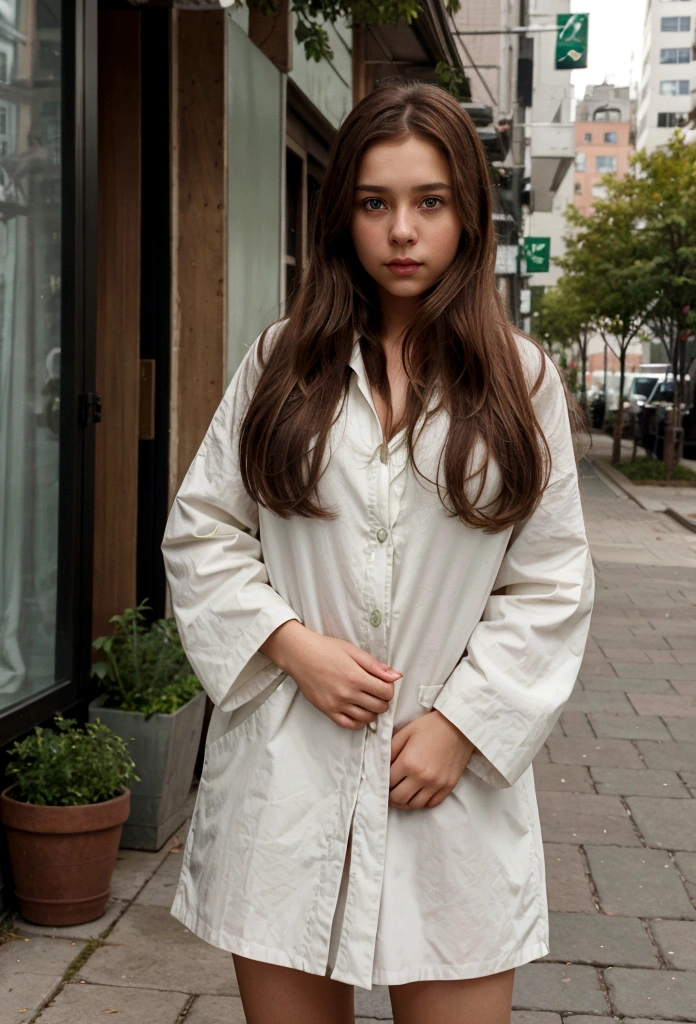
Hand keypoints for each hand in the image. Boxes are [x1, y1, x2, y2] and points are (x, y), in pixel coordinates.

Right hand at [260, 620, 400, 729]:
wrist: (299, 655)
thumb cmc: (326, 649)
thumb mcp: (353, 651)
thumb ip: (375, 666)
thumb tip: (396, 676)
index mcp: (356, 677)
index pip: (386, 692)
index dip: (389, 688)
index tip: (384, 683)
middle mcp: (347, 694)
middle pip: (379, 707)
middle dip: (383, 700)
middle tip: (377, 692)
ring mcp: (336, 704)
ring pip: (366, 718)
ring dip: (372, 711)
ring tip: (368, 700)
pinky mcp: (327, 711)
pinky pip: (348, 725)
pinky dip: (358, 722)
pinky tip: (359, 712)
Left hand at [389, 710, 474, 809]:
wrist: (458, 726)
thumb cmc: (430, 726)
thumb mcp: (405, 732)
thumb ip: (390, 750)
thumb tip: (382, 766)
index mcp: (408, 762)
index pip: (388, 783)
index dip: (383, 783)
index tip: (383, 781)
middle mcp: (422, 777)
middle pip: (399, 798)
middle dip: (391, 796)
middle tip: (390, 791)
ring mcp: (436, 784)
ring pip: (414, 805)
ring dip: (405, 802)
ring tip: (402, 795)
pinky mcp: (448, 786)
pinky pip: (431, 803)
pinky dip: (422, 802)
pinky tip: (419, 794)